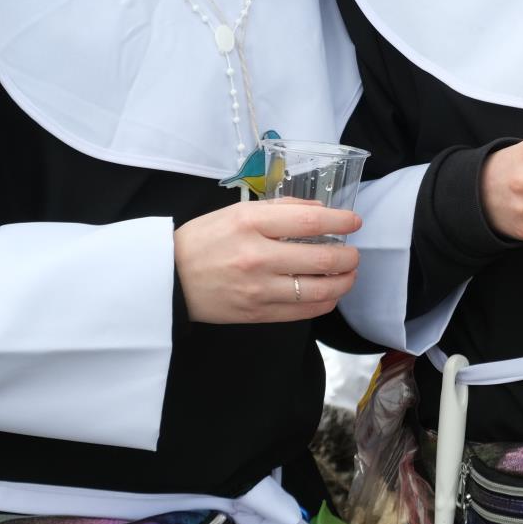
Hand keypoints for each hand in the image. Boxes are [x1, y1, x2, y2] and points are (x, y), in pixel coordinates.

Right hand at [173, 199, 360, 323]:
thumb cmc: (202, 241)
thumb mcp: (235, 212)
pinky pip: (304, 311)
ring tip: (348, 275)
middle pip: (322, 258)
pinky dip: (325, 302)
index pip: (309, 220)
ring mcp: (259, 289)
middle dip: (349, 256)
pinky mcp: (258, 314)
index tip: (355, 221)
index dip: (340, 220)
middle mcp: (257, 256)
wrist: (167, 280)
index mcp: (250, 223)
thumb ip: (279, 209)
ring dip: (344, 282)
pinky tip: (329, 294)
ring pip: (320, 290)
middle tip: (353, 253)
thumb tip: (320, 210)